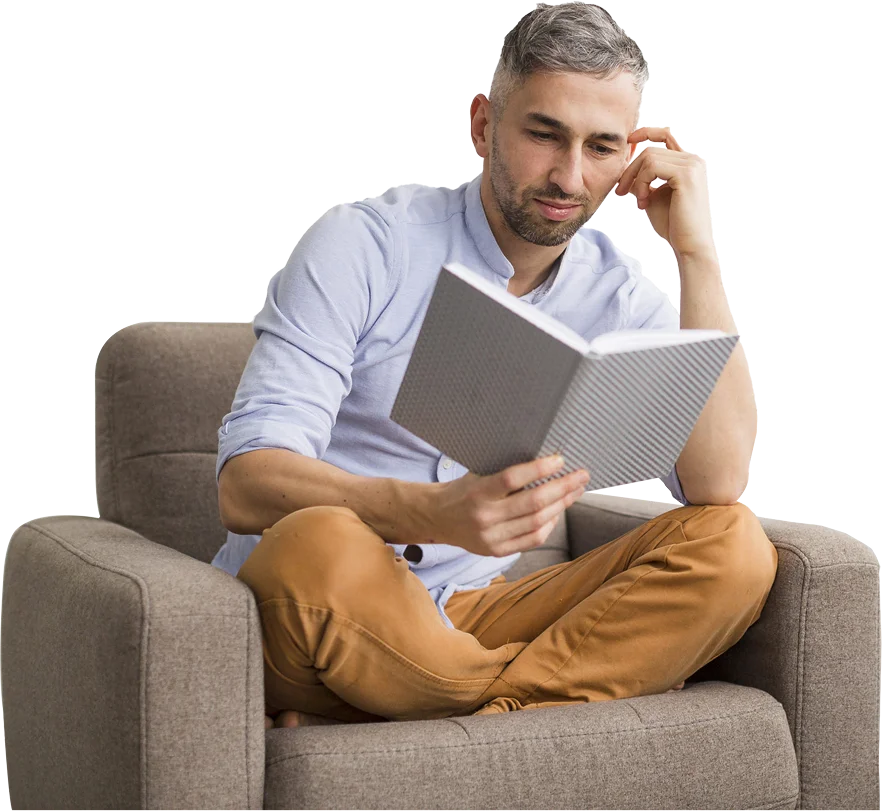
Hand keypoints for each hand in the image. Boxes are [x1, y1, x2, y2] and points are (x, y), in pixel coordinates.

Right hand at [420, 455, 589, 557]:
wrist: (436, 518)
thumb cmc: (462, 491)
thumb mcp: (478, 475)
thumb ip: (506, 474)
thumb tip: (546, 464)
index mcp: (477, 492)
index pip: (512, 479)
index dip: (539, 469)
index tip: (560, 459)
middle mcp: (484, 516)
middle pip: (533, 503)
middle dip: (563, 488)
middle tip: (581, 475)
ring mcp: (491, 537)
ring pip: (537, 522)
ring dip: (562, 505)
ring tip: (575, 491)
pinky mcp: (496, 551)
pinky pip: (532, 539)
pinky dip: (549, 525)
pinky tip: (557, 512)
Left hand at [614, 126, 715, 257]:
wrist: (689, 244)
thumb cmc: (673, 224)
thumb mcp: (652, 196)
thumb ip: (643, 180)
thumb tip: (625, 168)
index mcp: (687, 163)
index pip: (665, 136)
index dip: (645, 133)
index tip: (628, 141)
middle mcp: (693, 159)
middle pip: (649, 150)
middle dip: (629, 170)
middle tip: (620, 191)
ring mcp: (692, 165)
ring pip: (648, 157)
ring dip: (635, 179)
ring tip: (639, 201)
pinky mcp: (686, 174)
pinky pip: (652, 166)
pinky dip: (641, 183)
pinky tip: (644, 202)